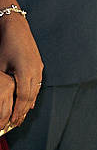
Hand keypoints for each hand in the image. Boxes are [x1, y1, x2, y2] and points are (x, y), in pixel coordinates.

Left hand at [0, 13, 41, 128]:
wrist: (15, 25)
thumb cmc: (5, 44)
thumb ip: (3, 84)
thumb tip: (2, 99)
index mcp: (26, 72)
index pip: (23, 98)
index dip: (17, 112)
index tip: (12, 123)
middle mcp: (36, 71)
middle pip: (31, 97)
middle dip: (23, 112)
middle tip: (16, 124)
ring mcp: (39, 67)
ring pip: (36, 91)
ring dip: (28, 104)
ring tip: (22, 115)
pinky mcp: (38, 64)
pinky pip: (37, 84)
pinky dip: (32, 94)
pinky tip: (29, 100)